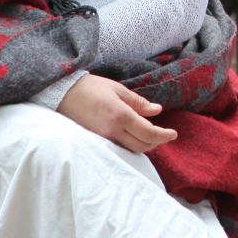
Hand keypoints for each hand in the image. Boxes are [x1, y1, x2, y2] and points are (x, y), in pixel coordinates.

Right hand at [56, 73, 177, 152]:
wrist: (63, 94)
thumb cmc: (92, 88)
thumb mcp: (118, 90)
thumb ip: (139, 102)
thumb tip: (157, 110)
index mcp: (121, 116)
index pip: (148, 133)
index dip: (163, 136)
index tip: (173, 134)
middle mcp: (113, 131)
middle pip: (141, 145)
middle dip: (156, 142)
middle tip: (164, 134)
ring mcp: (103, 138)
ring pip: (130, 150)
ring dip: (144, 145)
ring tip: (151, 135)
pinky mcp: (96, 141)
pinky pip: (118, 148)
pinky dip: (130, 145)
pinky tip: (134, 137)